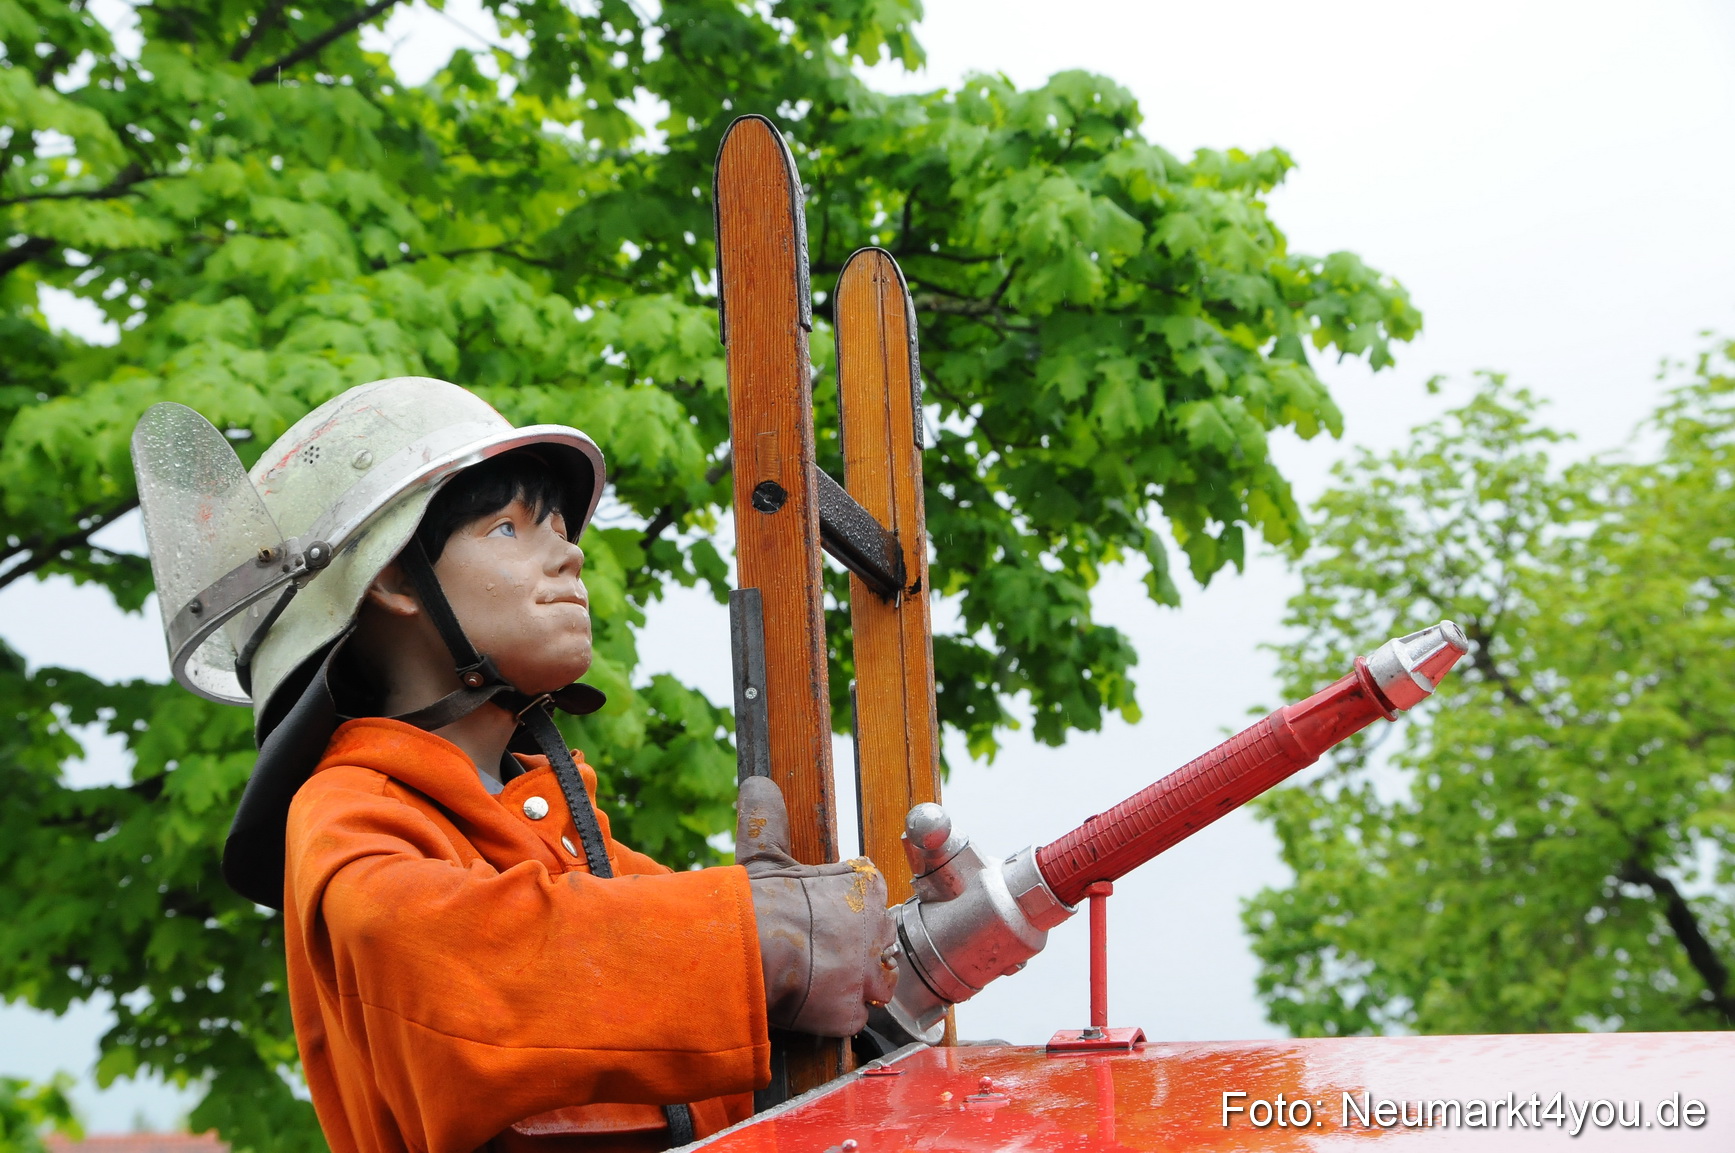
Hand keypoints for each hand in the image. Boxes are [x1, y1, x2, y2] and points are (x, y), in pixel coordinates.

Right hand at [735, 775, 898, 1036]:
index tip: (819, 921)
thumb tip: (757, 783)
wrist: (750, 949)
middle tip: (817, 953)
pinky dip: (830, 1017)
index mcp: (865, 887)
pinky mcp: (853, 1010)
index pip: (867, 900)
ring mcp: (869, 972)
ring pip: (872, 982)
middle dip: (852, 950)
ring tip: (815, 982)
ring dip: (848, 985)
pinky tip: (807, 1005)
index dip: (842, 913)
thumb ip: (769, 819)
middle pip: (876, 941)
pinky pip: (850, 1017)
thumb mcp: (765, 854)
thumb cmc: (760, 902)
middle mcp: (878, 928)